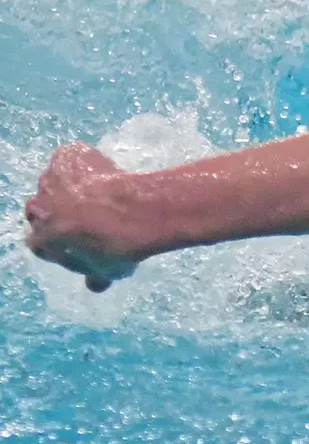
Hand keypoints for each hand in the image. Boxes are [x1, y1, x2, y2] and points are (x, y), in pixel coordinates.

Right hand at [23, 145, 143, 291]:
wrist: (136, 212)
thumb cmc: (120, 246)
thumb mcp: (107, 270)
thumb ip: (95, 276)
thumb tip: (95, 285)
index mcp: (42, 238)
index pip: (40, 241)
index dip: (58, 239)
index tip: (75, 237)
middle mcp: (38, 208)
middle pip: (42, 210)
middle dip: (60, 212)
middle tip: (88, 214)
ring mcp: (50, 181)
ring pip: (56, 184)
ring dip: (72, 187)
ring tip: (102, 192)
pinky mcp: (66, 158)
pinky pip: (73, 160)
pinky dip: (85, 164)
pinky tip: (107, 173)